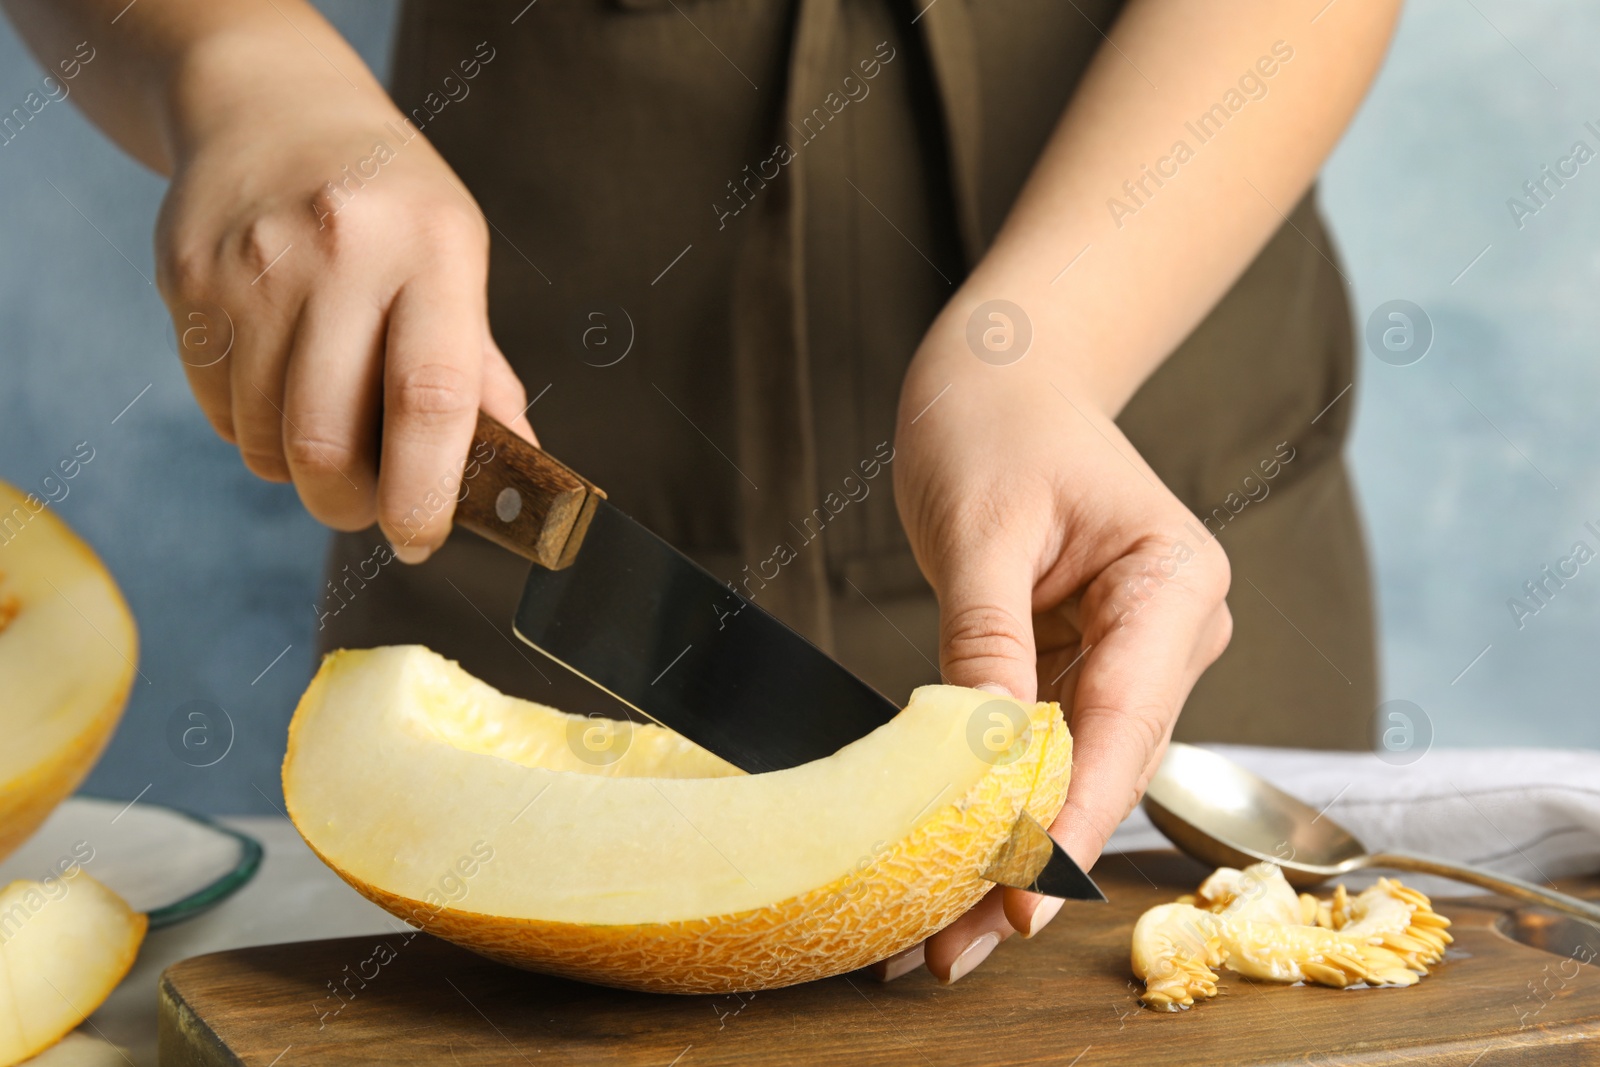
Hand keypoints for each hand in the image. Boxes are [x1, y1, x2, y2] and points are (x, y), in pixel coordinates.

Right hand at [155, 49, 531, 560]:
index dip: (426, 492)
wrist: (273, 110)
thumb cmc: (390, 204)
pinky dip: (252, 430)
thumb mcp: (457, 262)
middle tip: (371, 505)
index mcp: (432, 252)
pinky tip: (279, 385)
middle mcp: (342, 253)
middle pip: (328, 441)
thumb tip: (519, 467)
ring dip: (298, 471)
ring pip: (264, 440)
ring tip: (328, 431)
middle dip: (350, 504)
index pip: (430, 399)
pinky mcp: (190, 281)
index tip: (422, 539)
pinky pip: (218, 410)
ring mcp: (255, 267)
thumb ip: (481, 370)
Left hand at [874, 305, 1231, 982]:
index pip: (1124, 719)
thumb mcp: (980, 527)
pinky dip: (1004, 803)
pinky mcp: (1090, 664)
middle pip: (1106, 765)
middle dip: (1035, 856)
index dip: (1073, 818)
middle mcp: (1172, 626)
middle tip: (955, 944)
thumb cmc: (996, 421)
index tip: (1022, 895)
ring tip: (944, 931)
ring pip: (1077, 772)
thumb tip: (974, 755)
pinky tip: (958, 860)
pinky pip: (1049, 746)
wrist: (1003, 376)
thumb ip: (984, 640)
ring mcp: (1136, 652)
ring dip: (1015, 845)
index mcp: (1174, 580)